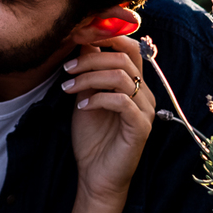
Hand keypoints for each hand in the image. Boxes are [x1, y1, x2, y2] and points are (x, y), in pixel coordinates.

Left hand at [63, 35, 154, 208]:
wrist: (95, 176)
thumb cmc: (92, 137)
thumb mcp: (86, 95)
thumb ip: (89, 71)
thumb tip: (84, 39)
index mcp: (136, 84)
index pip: (131, 48)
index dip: (108, 37)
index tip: (79, 37)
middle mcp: (146, 94)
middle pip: (123, 58)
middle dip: (90, 59)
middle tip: (66, 70)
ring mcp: (146, 110)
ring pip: (121, 77)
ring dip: (89, 78)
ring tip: (69, 88)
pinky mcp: (141, 127)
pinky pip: (121, 101)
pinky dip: (97, 98)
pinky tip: (82, 106)